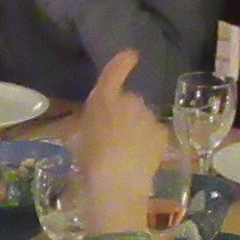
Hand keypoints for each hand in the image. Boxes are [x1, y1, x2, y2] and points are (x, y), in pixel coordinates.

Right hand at [74, 48, 169, 227]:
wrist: (116, 184)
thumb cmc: (89, 162)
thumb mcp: (78, 140)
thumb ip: (90, 125)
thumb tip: (97, 126)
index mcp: (103, 99)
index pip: (115, 71)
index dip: (123, 62)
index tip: (131, 55)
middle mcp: (129, 101)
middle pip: (129, 100)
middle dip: (125, 113)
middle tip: (115, 137)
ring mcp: (148, 116)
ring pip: (143, 118)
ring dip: (137, 129)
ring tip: (127, 153)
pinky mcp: (161, 132)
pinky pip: (154, 133)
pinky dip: (149, 142)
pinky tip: (140, 159)